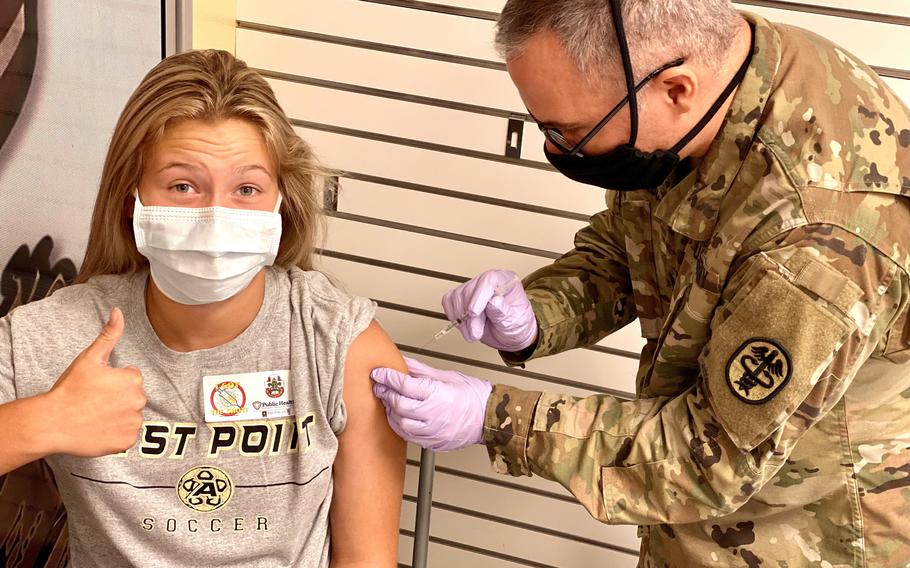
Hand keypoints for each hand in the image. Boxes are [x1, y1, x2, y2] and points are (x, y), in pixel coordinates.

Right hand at [43, 307, 145, 456]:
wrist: (53, 422)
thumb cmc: (70, 389)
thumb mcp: (89, 358)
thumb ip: (109, 335)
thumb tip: (118, 312)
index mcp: (133, 380)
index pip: (132, 377)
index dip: (113, 381)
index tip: (97, 387)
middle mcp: (139, 401)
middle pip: (133, 396)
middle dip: (118, 397)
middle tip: (95, 401)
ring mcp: (133, 423)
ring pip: (130, 415)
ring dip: (118, 415)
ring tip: (95, 415)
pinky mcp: (127, 442)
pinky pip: (127, 434)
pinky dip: (116, 433)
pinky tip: (99, 428)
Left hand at [370, 357, 491, 451]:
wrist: (490, 418)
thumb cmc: (473, 396)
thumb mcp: (446, 376)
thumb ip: (420, 370)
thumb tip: (402, 361)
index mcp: (437, 394)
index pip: (403, 385)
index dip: (387, 377)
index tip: (378, 373)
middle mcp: (434, 414)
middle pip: (399, 404)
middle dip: (385, 394)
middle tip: (380, 386)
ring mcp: (433, 431)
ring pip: (400, 424)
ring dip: (391, 412)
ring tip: (389, 401)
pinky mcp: (433, 443)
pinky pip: (409, 437)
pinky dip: (400, 426)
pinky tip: (400, 417)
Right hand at [442, 269, 537, 351]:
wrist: (510, 335)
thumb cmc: (516, 324)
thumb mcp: (515, 321)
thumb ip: (503, 312)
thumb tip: (494, 302)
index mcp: (504, 281)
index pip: (488, 281)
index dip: (478, 297)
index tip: (474, 313)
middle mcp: (487, 282)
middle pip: (469, 291)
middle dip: (470, 317)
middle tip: (476, 333)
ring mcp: (473, 289)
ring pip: (456, 298)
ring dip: (461, 321)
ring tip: (473, 333)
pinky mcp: (461, 298)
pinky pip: (448, 302)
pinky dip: (453, 317)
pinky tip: (465, 327)